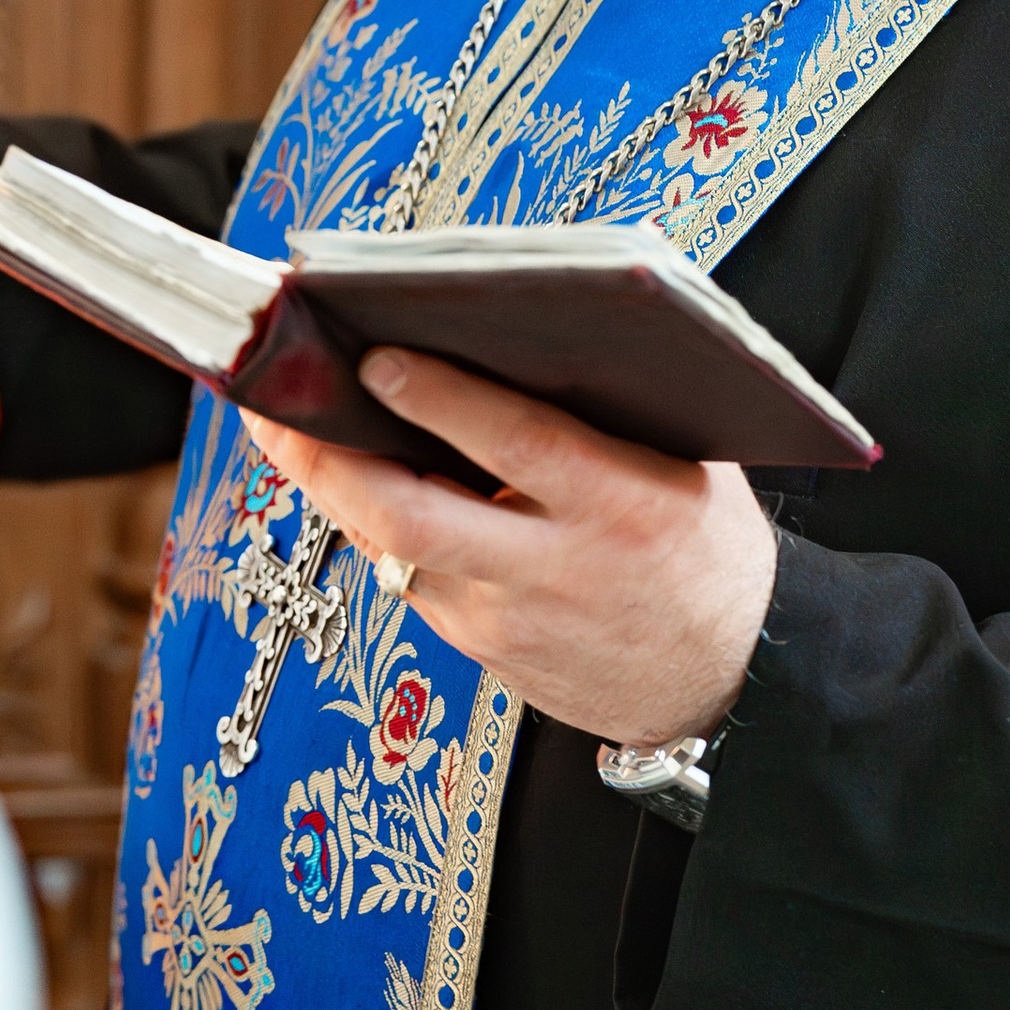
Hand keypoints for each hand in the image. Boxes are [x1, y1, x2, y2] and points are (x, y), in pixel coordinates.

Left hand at [248, 345, 777, 748]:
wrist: (735, 677)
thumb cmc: (707, 550)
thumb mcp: (685, 463)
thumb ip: (603, 409)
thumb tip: (507, 332)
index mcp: (622, 503)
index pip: (515, 442)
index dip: (436, 397)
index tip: (373, 356)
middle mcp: (556, 567)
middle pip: (408, 515)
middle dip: (326, 457)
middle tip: (274, 403)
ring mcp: (508, 619)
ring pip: (388, 549)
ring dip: (329, 486)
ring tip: (284, 424)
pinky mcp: (483, 651)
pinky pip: (408, 576)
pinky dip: (374, 524)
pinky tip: (347, 480)